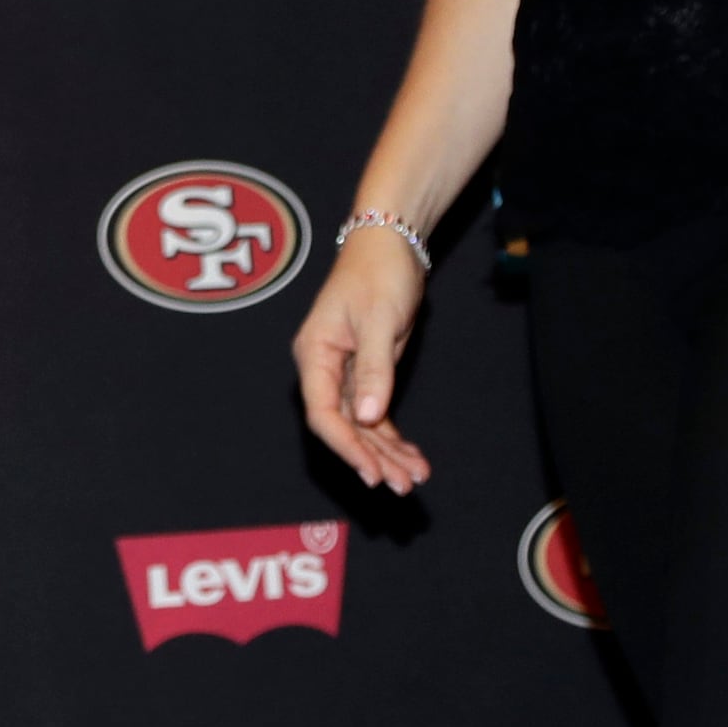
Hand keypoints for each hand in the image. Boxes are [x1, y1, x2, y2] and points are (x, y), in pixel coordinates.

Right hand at [292, 228, 433, 491]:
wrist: (391, 242)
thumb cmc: (379, 272)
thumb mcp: (378, 319)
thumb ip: (372, 368)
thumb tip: (368, 415)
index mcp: (314, 353)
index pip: (322, 412)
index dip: (346, 446)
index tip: (372, 472)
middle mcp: (324, 367)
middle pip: (343, 425)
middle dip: (372, 456)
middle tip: (402, 484)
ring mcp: (344, 371)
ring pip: (361, 424)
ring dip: (385, 451)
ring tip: (413, 478)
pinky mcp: (365, 370)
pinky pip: (374, 412)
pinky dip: (392, 435)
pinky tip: (411, 458)